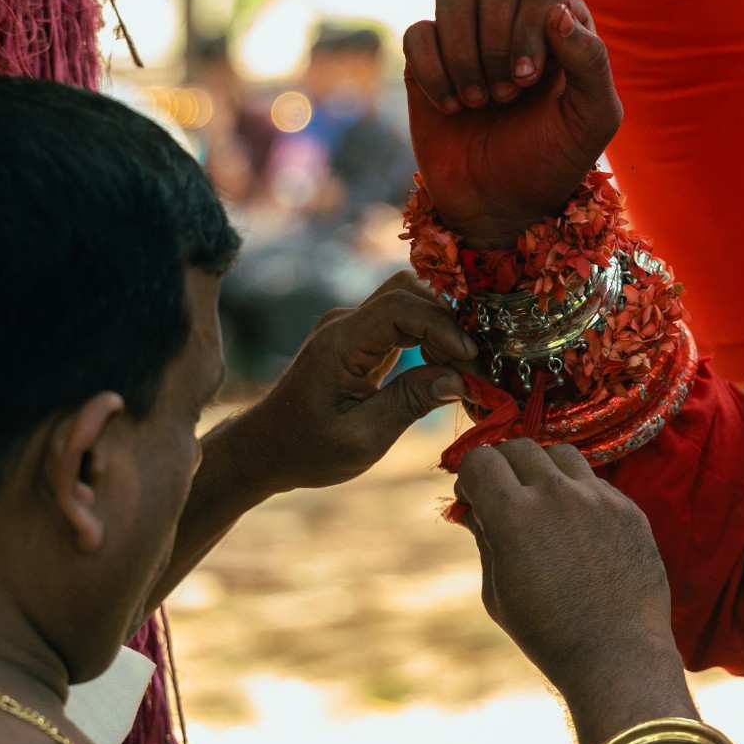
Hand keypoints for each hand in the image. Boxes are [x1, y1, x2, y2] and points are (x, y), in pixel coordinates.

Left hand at [233, 272, 478, 491]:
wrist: (267, 449)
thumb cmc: (307, 450)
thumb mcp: (362, 438)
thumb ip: (410, 403)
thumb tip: (460, 379)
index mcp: (339, 342)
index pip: (400, 307)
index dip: (442, 326)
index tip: (471, 360)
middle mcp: (345, 323)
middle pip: (408, 293)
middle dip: (448, 322)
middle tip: (476, 365)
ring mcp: (352, 328)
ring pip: (410, 304)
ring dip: (442, 330)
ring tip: (466, 369)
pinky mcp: (361, 340)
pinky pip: (403, 324)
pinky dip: (431, 340)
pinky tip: (448, 369)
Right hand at [404, 0, 622, 246]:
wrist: (499, 205)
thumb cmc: (552, 161)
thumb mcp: (591, 120)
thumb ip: (590, 62)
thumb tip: (556, 11)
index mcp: (560, 29)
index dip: (529, 29)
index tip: (527, 81)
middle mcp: (513, 24)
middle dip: (496, 43)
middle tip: (504, 96)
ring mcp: (468, 38)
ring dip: (462, 53)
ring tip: (477, 102)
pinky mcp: (428, 60)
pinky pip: (418, 32)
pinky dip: (432, 70)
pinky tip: (451, 108)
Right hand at [455, 440, 676, 696]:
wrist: (618, 655)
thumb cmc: (548, 633)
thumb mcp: (498, 591)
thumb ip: (484, 538)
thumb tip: (473, 508)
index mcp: (514, 514)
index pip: (480, 459)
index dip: (469, 476)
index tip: (472, 497)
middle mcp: (556, 494)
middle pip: (518, 447)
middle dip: (502, 467)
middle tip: (503, 495)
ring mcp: (597, 497)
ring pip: (560, 454)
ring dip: (543, 470)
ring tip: (543, 504)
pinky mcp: (628, 508)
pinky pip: (595, 483)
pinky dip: (578, 494)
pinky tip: (578, 529)